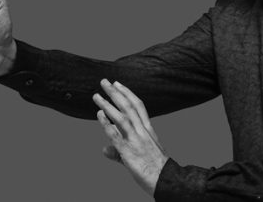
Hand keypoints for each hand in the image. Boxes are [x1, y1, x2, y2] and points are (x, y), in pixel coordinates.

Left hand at [93, 79, 168, 195]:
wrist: (166, 180)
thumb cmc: (156, 168)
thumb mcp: (141, 154)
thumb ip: (120, 150)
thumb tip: (104, 149)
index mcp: (148, 129)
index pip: (138, 105)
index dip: (127, 93)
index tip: (118, 84)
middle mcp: (142, 131)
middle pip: (128, 107)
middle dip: (115, 93)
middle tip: (104, 82)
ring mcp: (136, 140)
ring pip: (121, 117)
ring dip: (108, 105)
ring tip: (96, 96)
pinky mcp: (129, 151)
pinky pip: (116, 135)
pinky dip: (107, 124)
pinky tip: (99, 115)